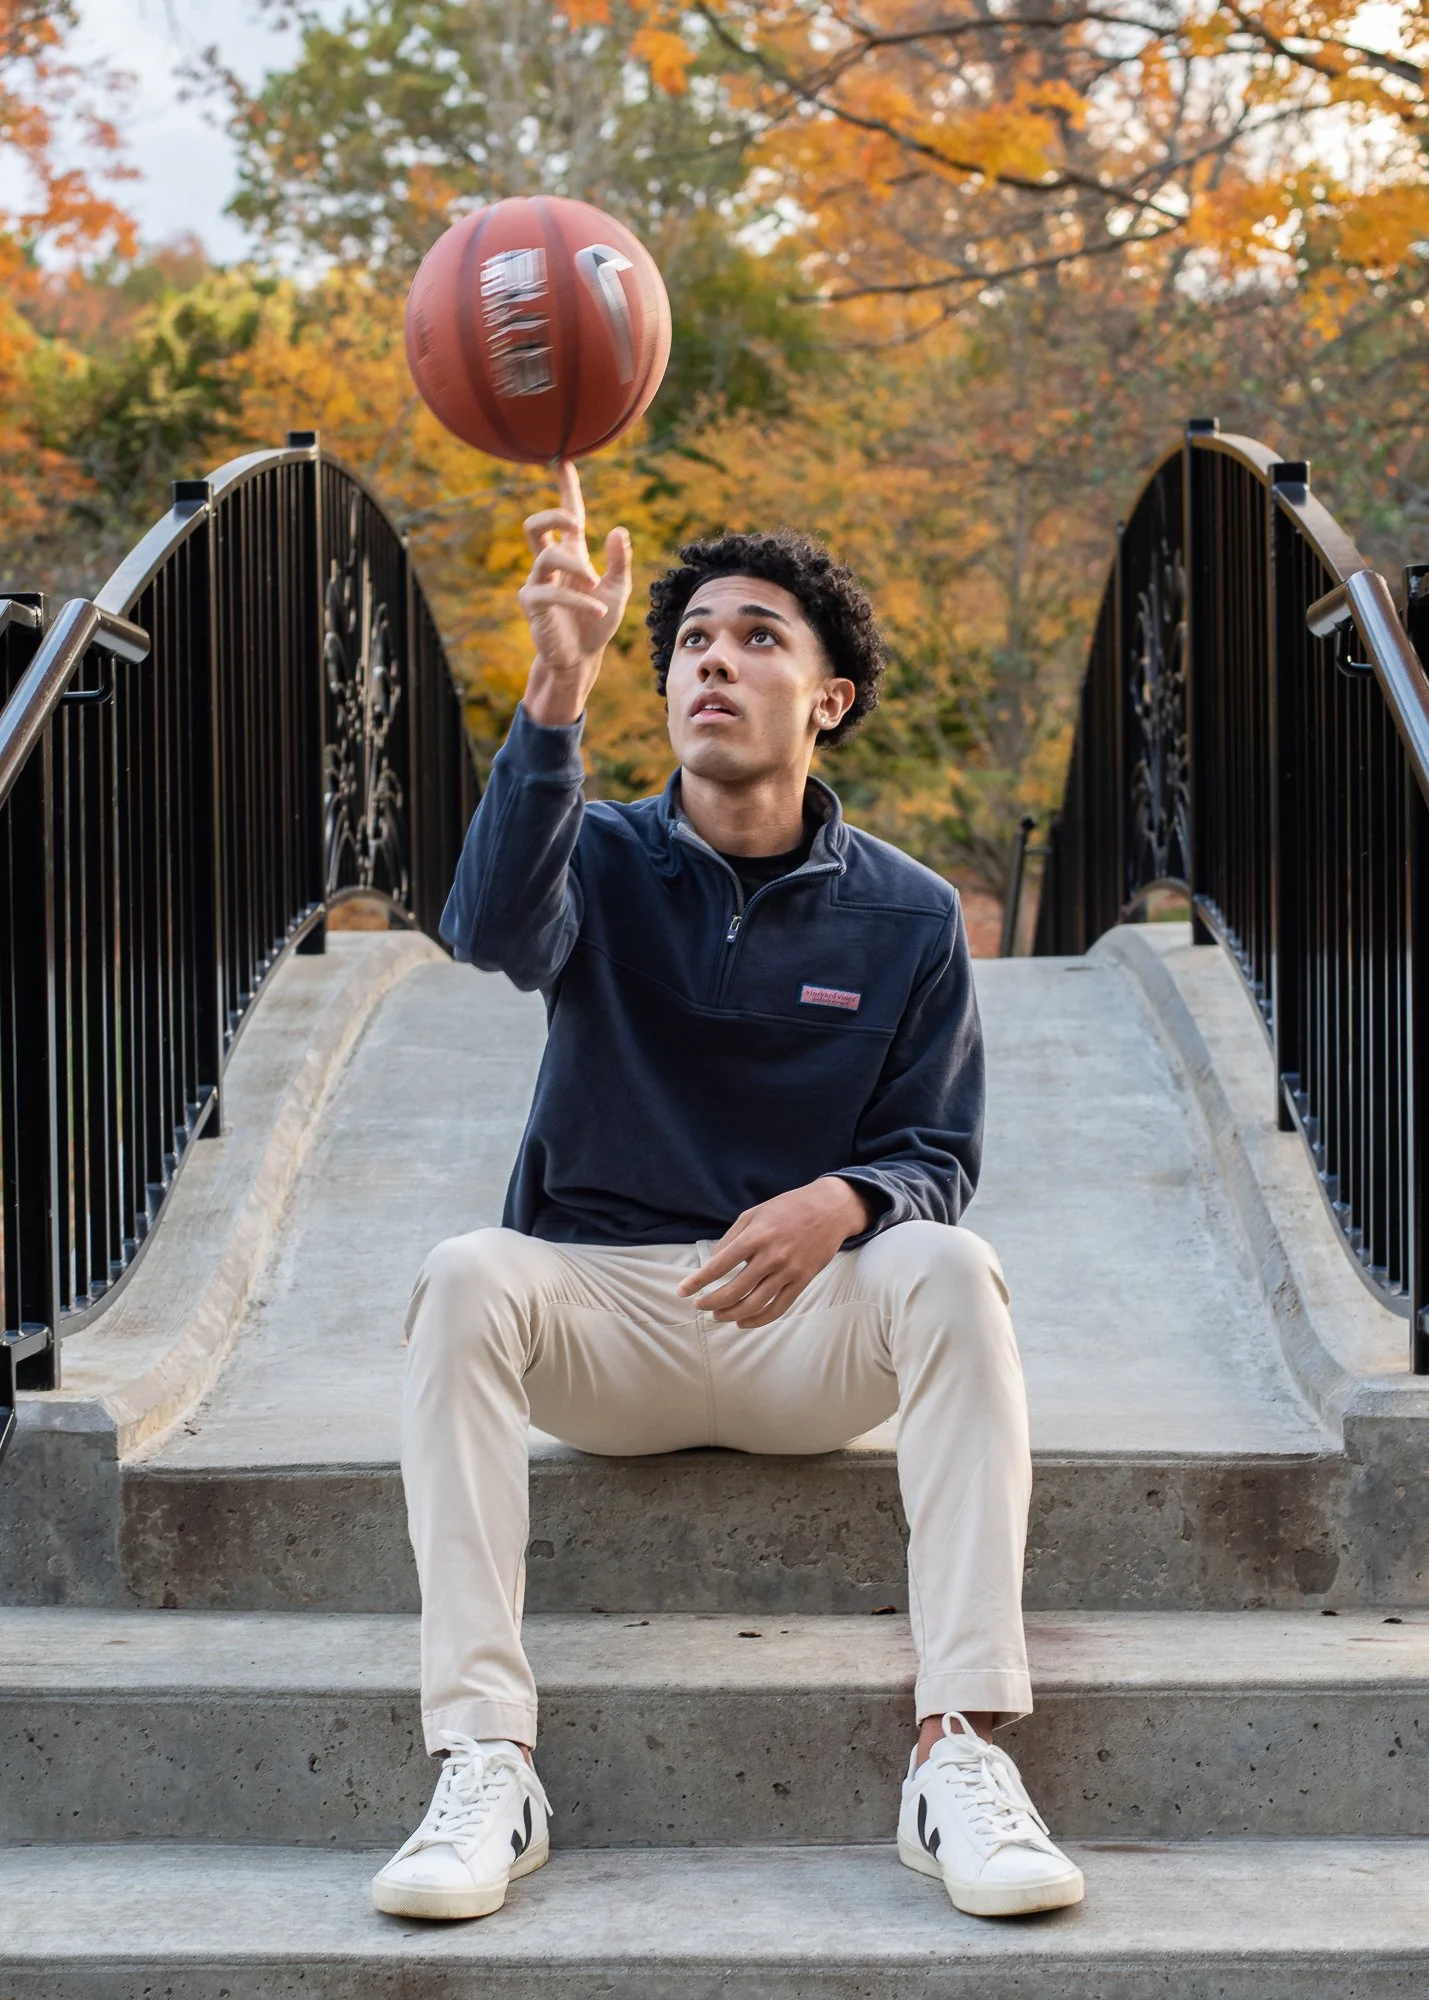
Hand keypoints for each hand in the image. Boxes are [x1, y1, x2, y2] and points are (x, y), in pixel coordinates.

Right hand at [519, 460, 631, 725]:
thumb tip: (617, 530)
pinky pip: (551, 592)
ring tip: (594, 586)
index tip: (563, 461)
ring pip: (546, 554)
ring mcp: (538, 582)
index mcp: (572, 555)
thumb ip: (618, 561)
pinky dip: (579, 600)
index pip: (567, 515)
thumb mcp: (618, 590)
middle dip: (554, 514)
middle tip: (576, 525)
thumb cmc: (597, 623)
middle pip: (536, 524)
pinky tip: (599, 610)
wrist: (581, 659)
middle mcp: (550, 564)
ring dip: (575, 566)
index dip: (566, 488)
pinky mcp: (533, 604)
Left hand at [676, 1178, 872, 1328]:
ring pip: (754, 1304)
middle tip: (700, 1305)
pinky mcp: (802, 1282)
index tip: (681, 1291)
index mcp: (756, 1236)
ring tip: (718, 1315)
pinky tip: (743, 1322)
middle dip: (711, 1302)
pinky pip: (777, 1309)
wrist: (830, 1209)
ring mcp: (788, 1272)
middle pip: (734, 1291)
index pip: (718, 1265)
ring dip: (731, 1314)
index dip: (697, 1281)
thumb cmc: (787, 1208)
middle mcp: (771, 1256)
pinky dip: (757, 1320)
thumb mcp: (753, 1213)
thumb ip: (731, 1238)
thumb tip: (712, 1262)